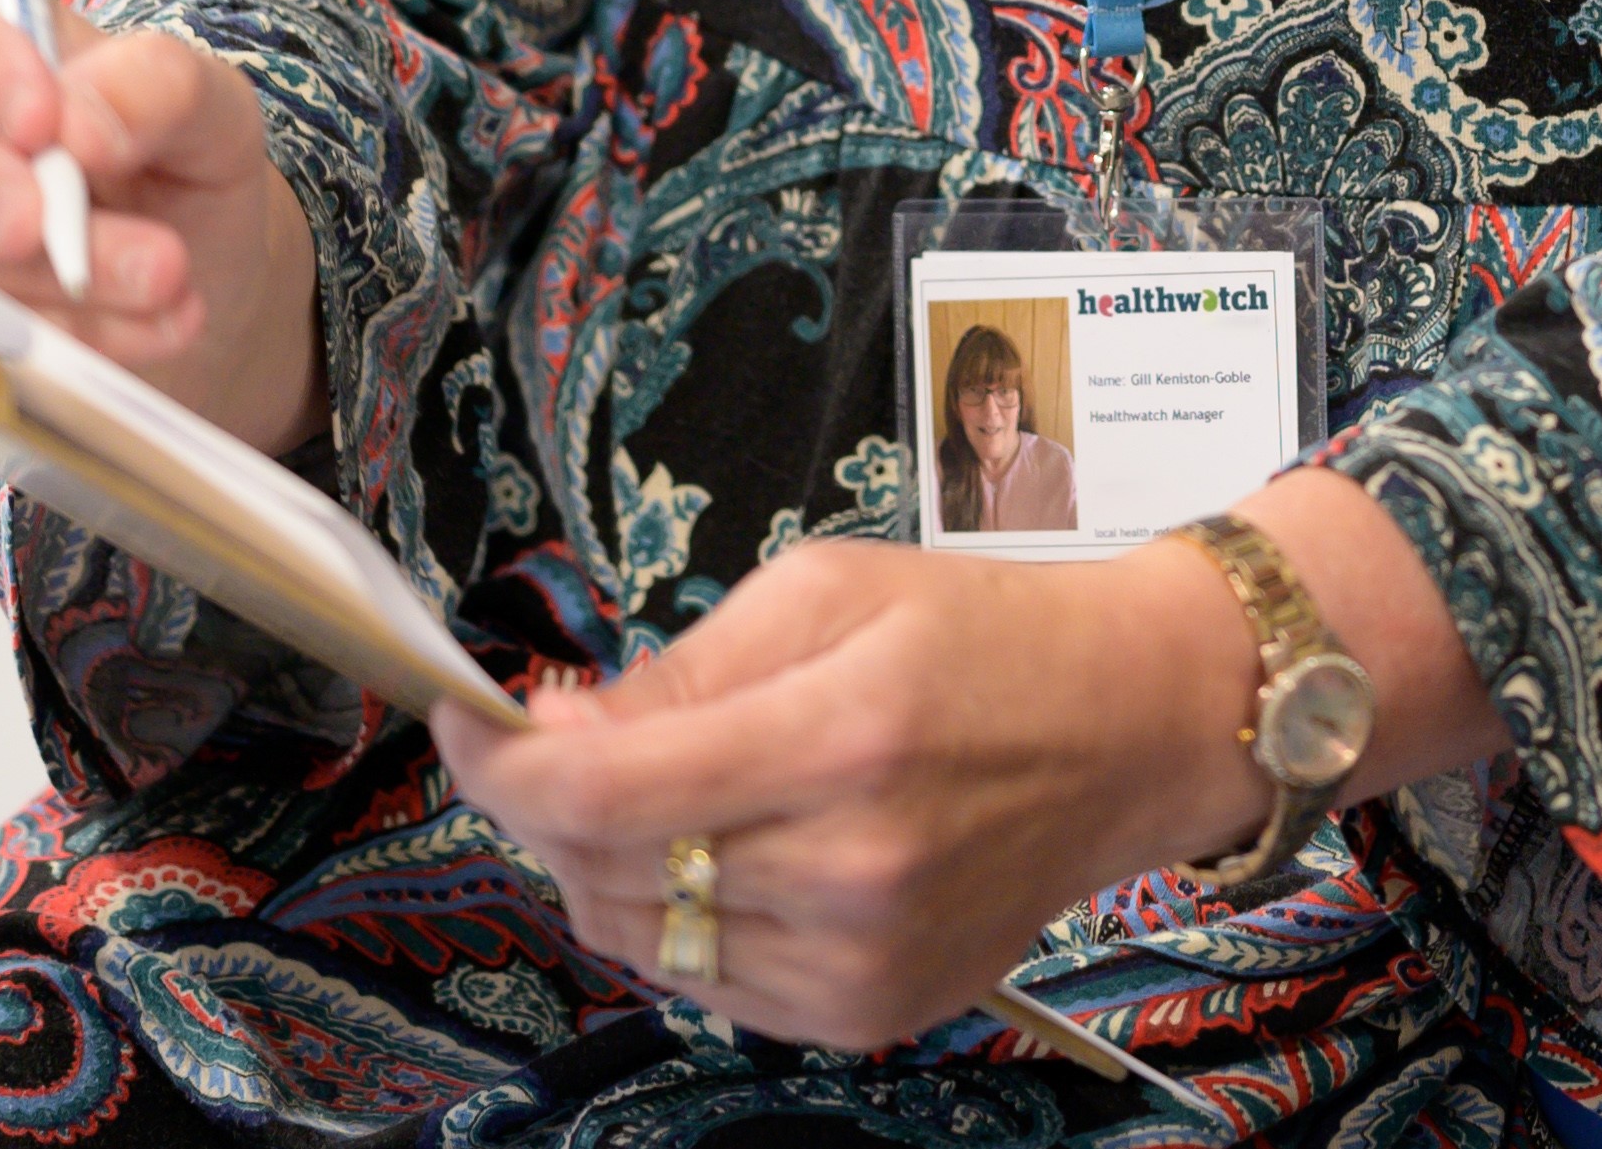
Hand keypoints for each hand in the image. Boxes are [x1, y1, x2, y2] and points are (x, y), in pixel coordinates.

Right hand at [0, 0, 319, 453]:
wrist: (190, 260)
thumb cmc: (170, 152)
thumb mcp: (210, 104)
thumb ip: (160, 85)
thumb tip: (80, 125)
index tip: (42, 121)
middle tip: (38, 224)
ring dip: (12, 270)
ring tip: (153, 277)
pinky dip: (26, 329)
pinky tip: (123, 327)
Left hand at [432, 534, 1275, 1054]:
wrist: (1134, 730)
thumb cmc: (984, 636)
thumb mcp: (829, 589)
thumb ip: (680, 666)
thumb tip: (552, 730)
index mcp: (838, 737)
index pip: (598, 795)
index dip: (498, 762)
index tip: (466, 719)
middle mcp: (849, 870)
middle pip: (603, 871)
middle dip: (553, 802)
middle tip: (577, 736)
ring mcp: (861, 960)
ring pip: (644, 937)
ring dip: (616, 864)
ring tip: (675, 790)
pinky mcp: (871, 1013)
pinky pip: (712, 981)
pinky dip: (690, 917)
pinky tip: (738, 853)